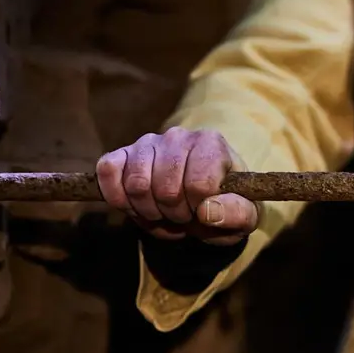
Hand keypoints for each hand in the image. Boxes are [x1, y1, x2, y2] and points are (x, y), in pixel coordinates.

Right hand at [95, 127, 258, 245]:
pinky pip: (108, 172)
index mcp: (212, 143)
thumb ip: (237, 214)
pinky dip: (119, 200)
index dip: (199, 209)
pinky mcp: (121, 154)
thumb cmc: (225, 204)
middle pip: (166, 189)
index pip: (199, 185)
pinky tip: (137, 207)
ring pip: (137, 185)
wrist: (202, 198)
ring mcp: (147, 142)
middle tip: (183, 216)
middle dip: (174, 215)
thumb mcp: (245, 216)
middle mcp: (178, 136)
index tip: (205, 211)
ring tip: (164, 214)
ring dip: (149, 213)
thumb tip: (208, 211)